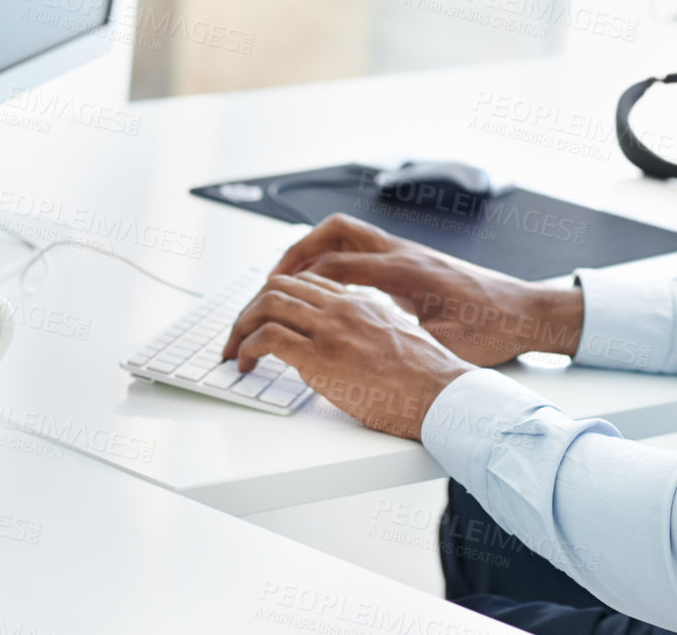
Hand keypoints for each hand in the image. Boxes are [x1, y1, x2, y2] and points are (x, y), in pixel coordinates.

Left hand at [220, 270, 469, 439]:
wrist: (442, 394)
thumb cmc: (428, 378)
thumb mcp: (400, 339)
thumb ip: (371, 332)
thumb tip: (354, 346)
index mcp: (361, 302)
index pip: (307, 282)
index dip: (278, 296)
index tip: (264, 315)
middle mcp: (342, 307)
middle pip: (280, 286)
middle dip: (250, 307)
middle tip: (239, 332)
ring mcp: (330, 329)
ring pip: (267, 304)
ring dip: (241, 326)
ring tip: (234, 349)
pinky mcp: (320, 356)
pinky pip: (267, 338)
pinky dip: (246, 347)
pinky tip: (245, 363)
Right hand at [266, 213, 583, 366]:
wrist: (525, 312)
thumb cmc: (492, 328)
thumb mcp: (445, 344)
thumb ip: (402, 343)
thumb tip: (361, 356)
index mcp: (405, 271)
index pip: (337, 263)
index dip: (299, 281)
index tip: (272, 299)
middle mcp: (403, 253)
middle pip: (335, 232)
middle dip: (297, 252)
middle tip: (271, 280)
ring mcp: (408, 252)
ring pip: (348, 233)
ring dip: (315, 250)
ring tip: (291, 280)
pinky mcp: (412, 260)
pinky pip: (362, 246)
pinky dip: (337, 257)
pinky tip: (328, 285)